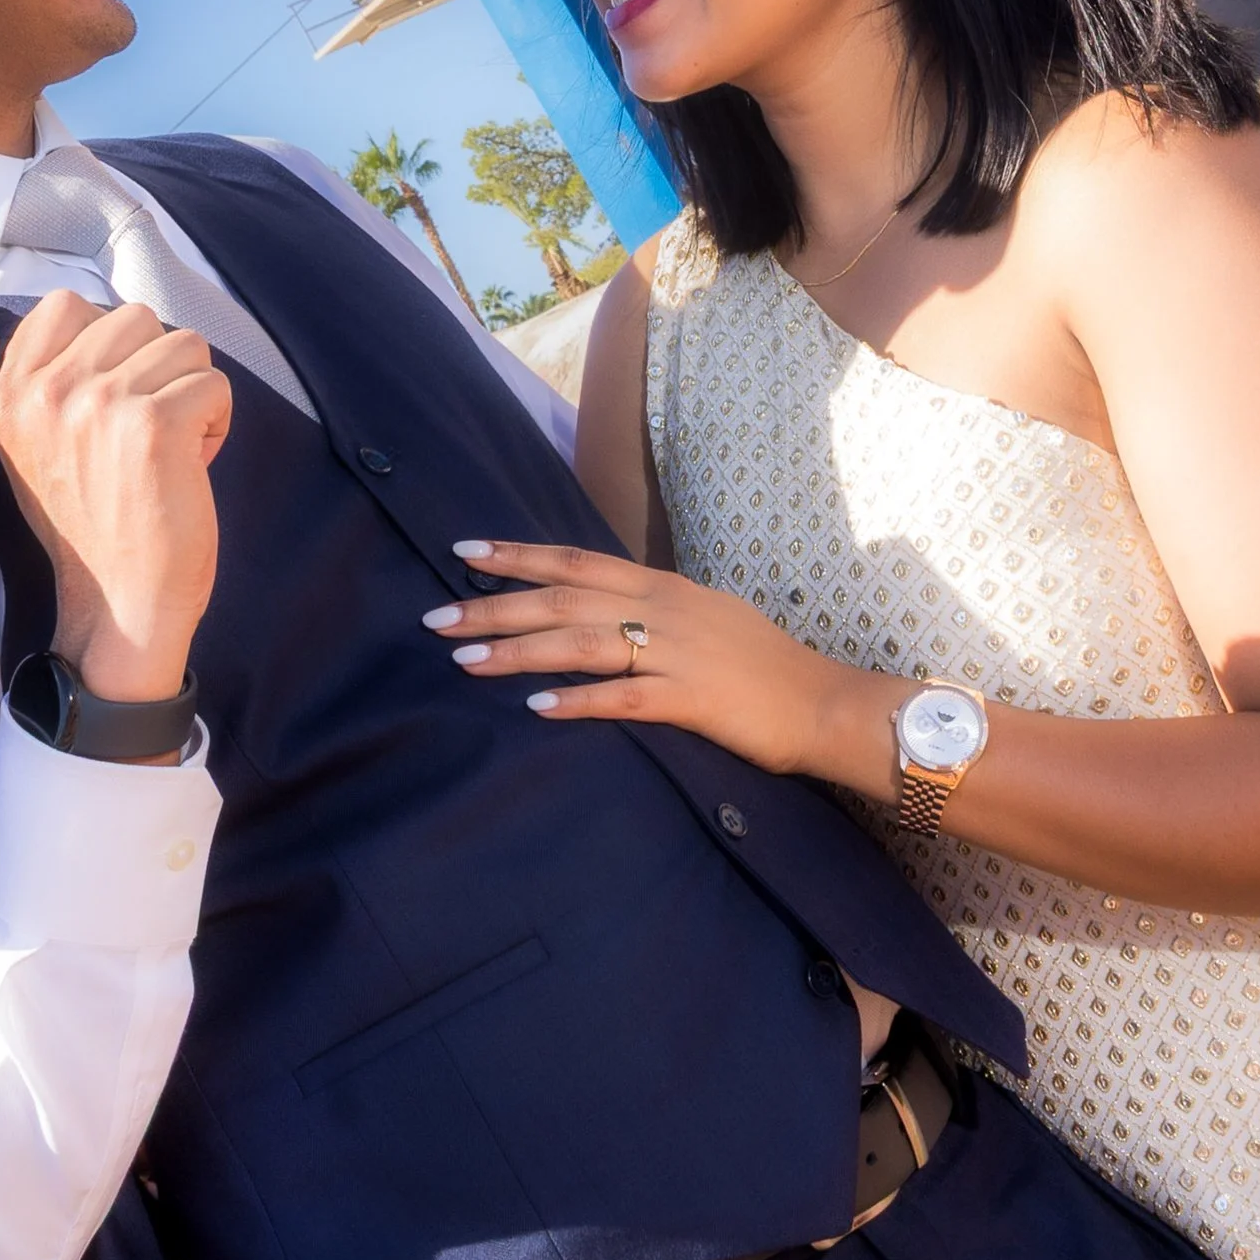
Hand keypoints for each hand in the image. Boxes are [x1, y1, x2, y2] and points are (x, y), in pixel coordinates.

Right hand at [0, 292, 230, 698]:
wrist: (120, 604)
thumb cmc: (94, 523)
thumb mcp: (38, 444)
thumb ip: (53, 379)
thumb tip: (107, 323)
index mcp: (10, 395)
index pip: (64, 305)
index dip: (110, 342)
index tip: (116, 393)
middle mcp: (46, 393)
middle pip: (134, 317)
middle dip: (157, 368)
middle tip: (147, 431)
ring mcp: (98, 403)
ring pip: (182, 344)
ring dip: (191, 392)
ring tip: (170, 447)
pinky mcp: (153, 424)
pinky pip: (214, 383)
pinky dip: (218, 421)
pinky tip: (194, 462)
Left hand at [427, 536, 907, 791]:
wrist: (824, 702)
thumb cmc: (763, 664)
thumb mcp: (704, 617)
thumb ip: (653, 609)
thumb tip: (605, 608)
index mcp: (662, 587)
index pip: (575, 562)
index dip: (518, 555)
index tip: (463, 551)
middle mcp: (663, 610)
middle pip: (563, 600)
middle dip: (495, 606)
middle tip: (435, 618)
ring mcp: (676, 653)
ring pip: (581, 644)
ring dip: (517, 652)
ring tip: (464, 662)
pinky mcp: (691, 700)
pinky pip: (624, 698)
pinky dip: (577, 701)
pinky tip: (536, 708)